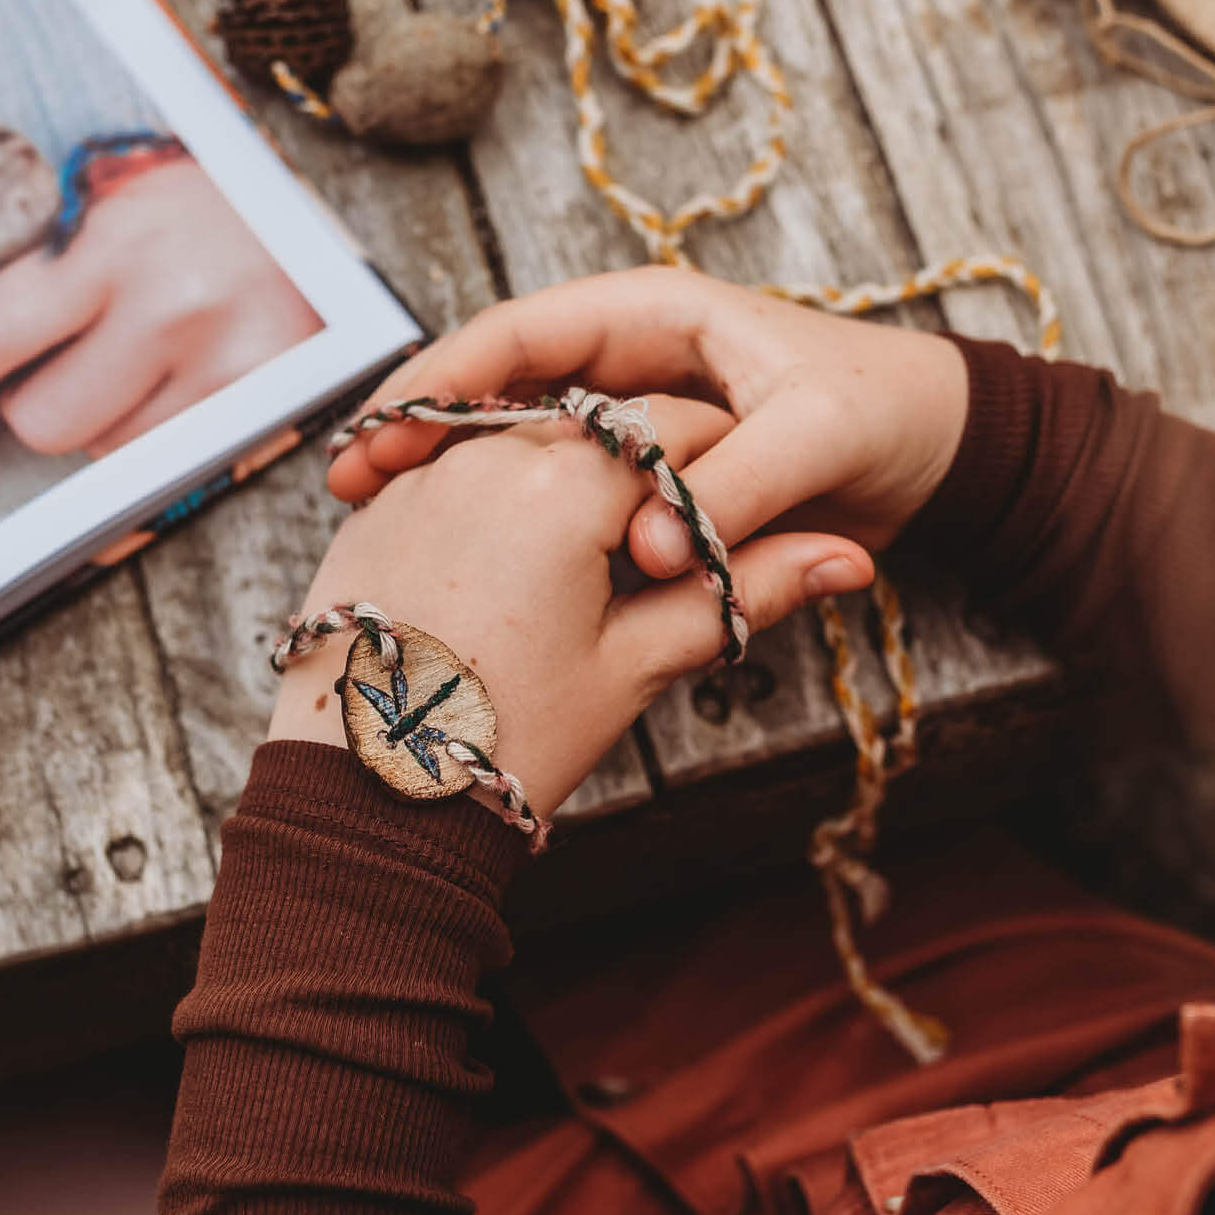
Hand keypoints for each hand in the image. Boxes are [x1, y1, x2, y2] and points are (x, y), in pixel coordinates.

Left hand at [0, 160, 321, 456]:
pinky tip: (164, 380)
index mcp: (114, 241)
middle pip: (37, 423)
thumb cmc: (182, 199)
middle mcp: (172, 309)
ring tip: (125, 358)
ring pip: (96, 450)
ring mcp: (223, 367)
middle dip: (26, 400)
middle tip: (48, 362)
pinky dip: (145, 433)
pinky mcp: (260, 408)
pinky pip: (158, 462)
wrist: (315, 218)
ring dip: (93, 419)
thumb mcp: (85, 188)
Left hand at [274, 398, 874, 807]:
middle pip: (596, 427)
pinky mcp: (376, 505)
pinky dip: (496, 497)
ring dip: (566, 479)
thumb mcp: (634, 665)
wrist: (364, 787)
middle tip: (666, 547)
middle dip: (641, 472)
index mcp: (565, 481)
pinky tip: (512, 565)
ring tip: (590, 563)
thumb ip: (740, 593)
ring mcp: (423, 474)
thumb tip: (851, 559)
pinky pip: (455, 468)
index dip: (718, 468)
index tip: (735, 513)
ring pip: (521, 438)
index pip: (675, 430)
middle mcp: (487, 454)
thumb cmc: (504, 734)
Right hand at [327, 269, 968, 580]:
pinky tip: (448, 543)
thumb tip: (650, 554)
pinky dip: (498, 505)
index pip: (520, 334)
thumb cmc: (881, 413)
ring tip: (371, 517)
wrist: (935, 443)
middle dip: (418, 427)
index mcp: (651, 313)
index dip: (446, 380)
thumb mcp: (815, 442)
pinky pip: (550, 480)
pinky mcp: (633, 461)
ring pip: (509, 434)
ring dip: (444, 471)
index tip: (385, 431)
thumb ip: (732, 492)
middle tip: (351, 484)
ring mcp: (622, 408)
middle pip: (492, 383)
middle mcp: (622, 354)